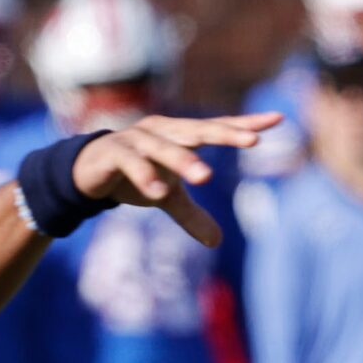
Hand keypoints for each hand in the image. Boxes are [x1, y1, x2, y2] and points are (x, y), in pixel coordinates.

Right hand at [71, 113, 279, 245]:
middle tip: (252, 140)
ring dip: (183, 160)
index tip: (278, 120)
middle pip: (198, 129)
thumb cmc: (132, 175)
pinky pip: (131, 161)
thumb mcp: (165, 196)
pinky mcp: (112, 151)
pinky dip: (144, 175)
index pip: (217, 128)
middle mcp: (161, 130)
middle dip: (225, 134)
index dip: (245, 125)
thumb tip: (217, 242)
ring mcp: (136, 138)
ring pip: (164, 147)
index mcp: (178, 134)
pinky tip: (158, 192)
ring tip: (205, 177)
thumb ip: (191, 214)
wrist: (84, 171)